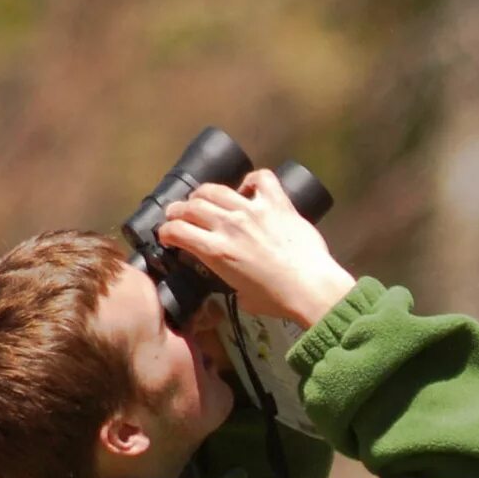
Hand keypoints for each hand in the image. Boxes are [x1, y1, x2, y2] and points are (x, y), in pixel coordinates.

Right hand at [159, 168, 356, 329]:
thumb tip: (231, 278)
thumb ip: (228, 279)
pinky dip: (252, 180)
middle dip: (178, 210)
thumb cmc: (278, 299)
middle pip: (191, 206)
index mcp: (215, 251)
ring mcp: (252, 210)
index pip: (177, 231)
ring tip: (202, 198)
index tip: (167, 235)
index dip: (166, 232)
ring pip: (215, 189)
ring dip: (203, 194)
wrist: (312, 288)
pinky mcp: (276, 202)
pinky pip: (260, 178)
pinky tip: (249, 188)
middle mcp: (228, 225)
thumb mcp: (240, 295)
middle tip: (178, 214)